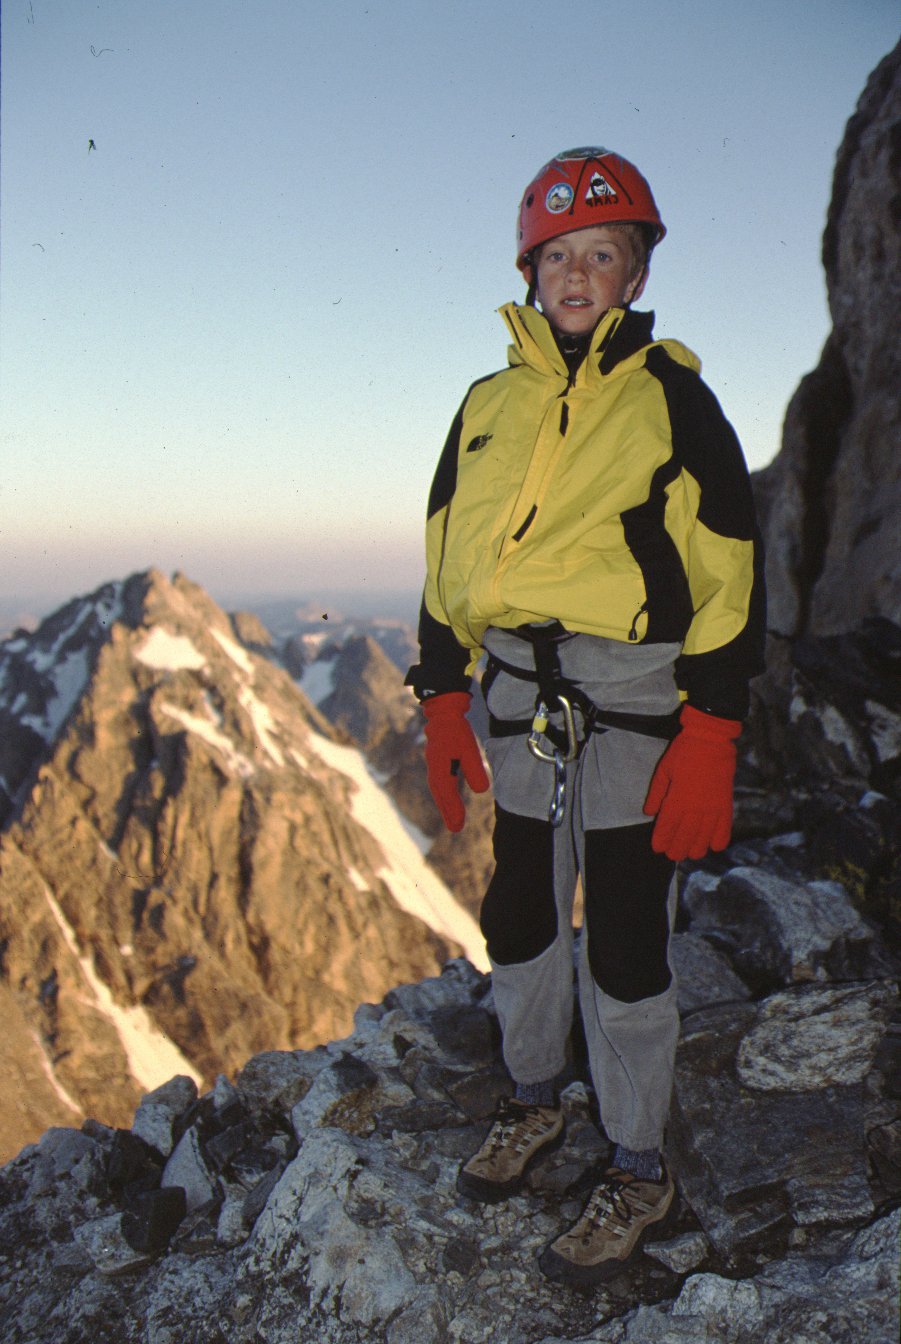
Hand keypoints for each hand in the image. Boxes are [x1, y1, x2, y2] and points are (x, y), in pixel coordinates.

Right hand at [422, 692, 489, 832]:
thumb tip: (481, 791)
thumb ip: (474, 770)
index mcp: (440, 767)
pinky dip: (445, 794)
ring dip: (446, 805)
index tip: (458, 826)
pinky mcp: (437, 761)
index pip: (447, 794)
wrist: (443, 712)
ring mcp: (434, 765)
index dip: (453, 810)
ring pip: (439, 790)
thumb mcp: (469, 750)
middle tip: (456, 829)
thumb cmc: (456, 730)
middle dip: (448, 812)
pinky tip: (450, 799)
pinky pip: (440, 783)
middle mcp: (434, 769)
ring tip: (453, 819)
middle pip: (441, 795)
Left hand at [643, 704, 741, 860]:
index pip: (667, 827)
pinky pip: (724, 828)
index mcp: (677, 799)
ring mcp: (712, 807)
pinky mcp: (726, 804)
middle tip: (673, 855)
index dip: (662, 840)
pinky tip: (713, 846)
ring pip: (704, 837)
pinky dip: (719, 840)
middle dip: (677, 849)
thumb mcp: (663, 770)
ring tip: (691, 853)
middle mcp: (695, 808)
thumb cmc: (683, 752)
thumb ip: (656, 794)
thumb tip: (649, 813)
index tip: (658, 848)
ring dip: (697, 848)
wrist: (711, 739)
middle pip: (685, 837)